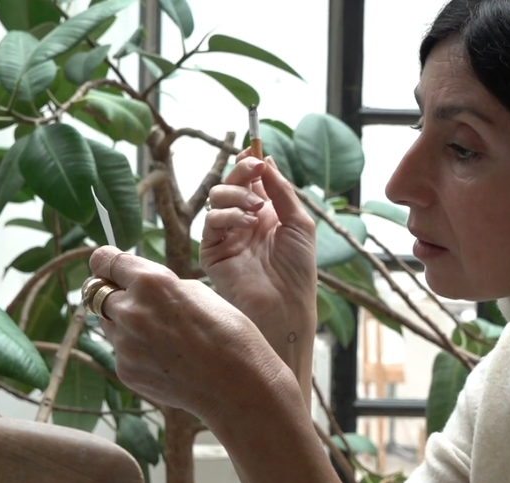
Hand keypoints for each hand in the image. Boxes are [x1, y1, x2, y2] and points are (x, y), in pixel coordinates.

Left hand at [87, 247, 297, 422]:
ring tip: (160, 334)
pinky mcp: (125, 370)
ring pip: (109, 323)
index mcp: (151, 283)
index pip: (104, 260)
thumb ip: (163, 286)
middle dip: (113, 293)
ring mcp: (124, 344)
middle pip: (97, 292)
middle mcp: (130, 311)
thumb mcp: (199, 292)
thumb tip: (143, 289)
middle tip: (137, 302)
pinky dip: (136, 350)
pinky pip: (120, 352)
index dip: (107, 262)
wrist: (237, 385)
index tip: (109, 266)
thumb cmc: (229, 334)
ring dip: (124, 322)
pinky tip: (166, 357)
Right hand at [201, 152, 317, 349]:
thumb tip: (266, 160)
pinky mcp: (212, 251)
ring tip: (256, 207)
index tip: (255, 151)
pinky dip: (228, 214)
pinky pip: (210, 221)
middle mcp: (243, 222)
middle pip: (230, 183)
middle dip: (240, 171)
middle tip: (253, 167)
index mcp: (265, 214)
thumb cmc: (298, 269)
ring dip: (235, 193)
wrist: (287, 305)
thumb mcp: (299, 223)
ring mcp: (226, 236)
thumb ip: (282, 192)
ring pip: (216, 197)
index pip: (250, 180)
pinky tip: (247, 223)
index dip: (249, 163)